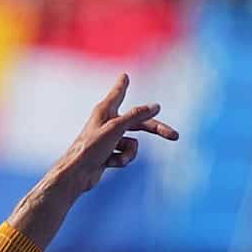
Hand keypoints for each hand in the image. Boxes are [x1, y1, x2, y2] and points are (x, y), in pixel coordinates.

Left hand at [7, 73, 178, 249]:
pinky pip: (126, 155)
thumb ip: (136, 115)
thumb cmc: (91, 148)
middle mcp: (108, 122)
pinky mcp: (109, 154)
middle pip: (139, 122)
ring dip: (128, 154)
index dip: (123, 85)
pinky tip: (107, 164)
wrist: (77, 175)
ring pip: (133, 144)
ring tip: (114, 158)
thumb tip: (156, 106)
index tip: (124, 75)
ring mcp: (110, 139)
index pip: (118, 93)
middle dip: (156, 130)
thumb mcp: (116, 128)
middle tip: (174, 135)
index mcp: (105, 110)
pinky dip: (120, 160)